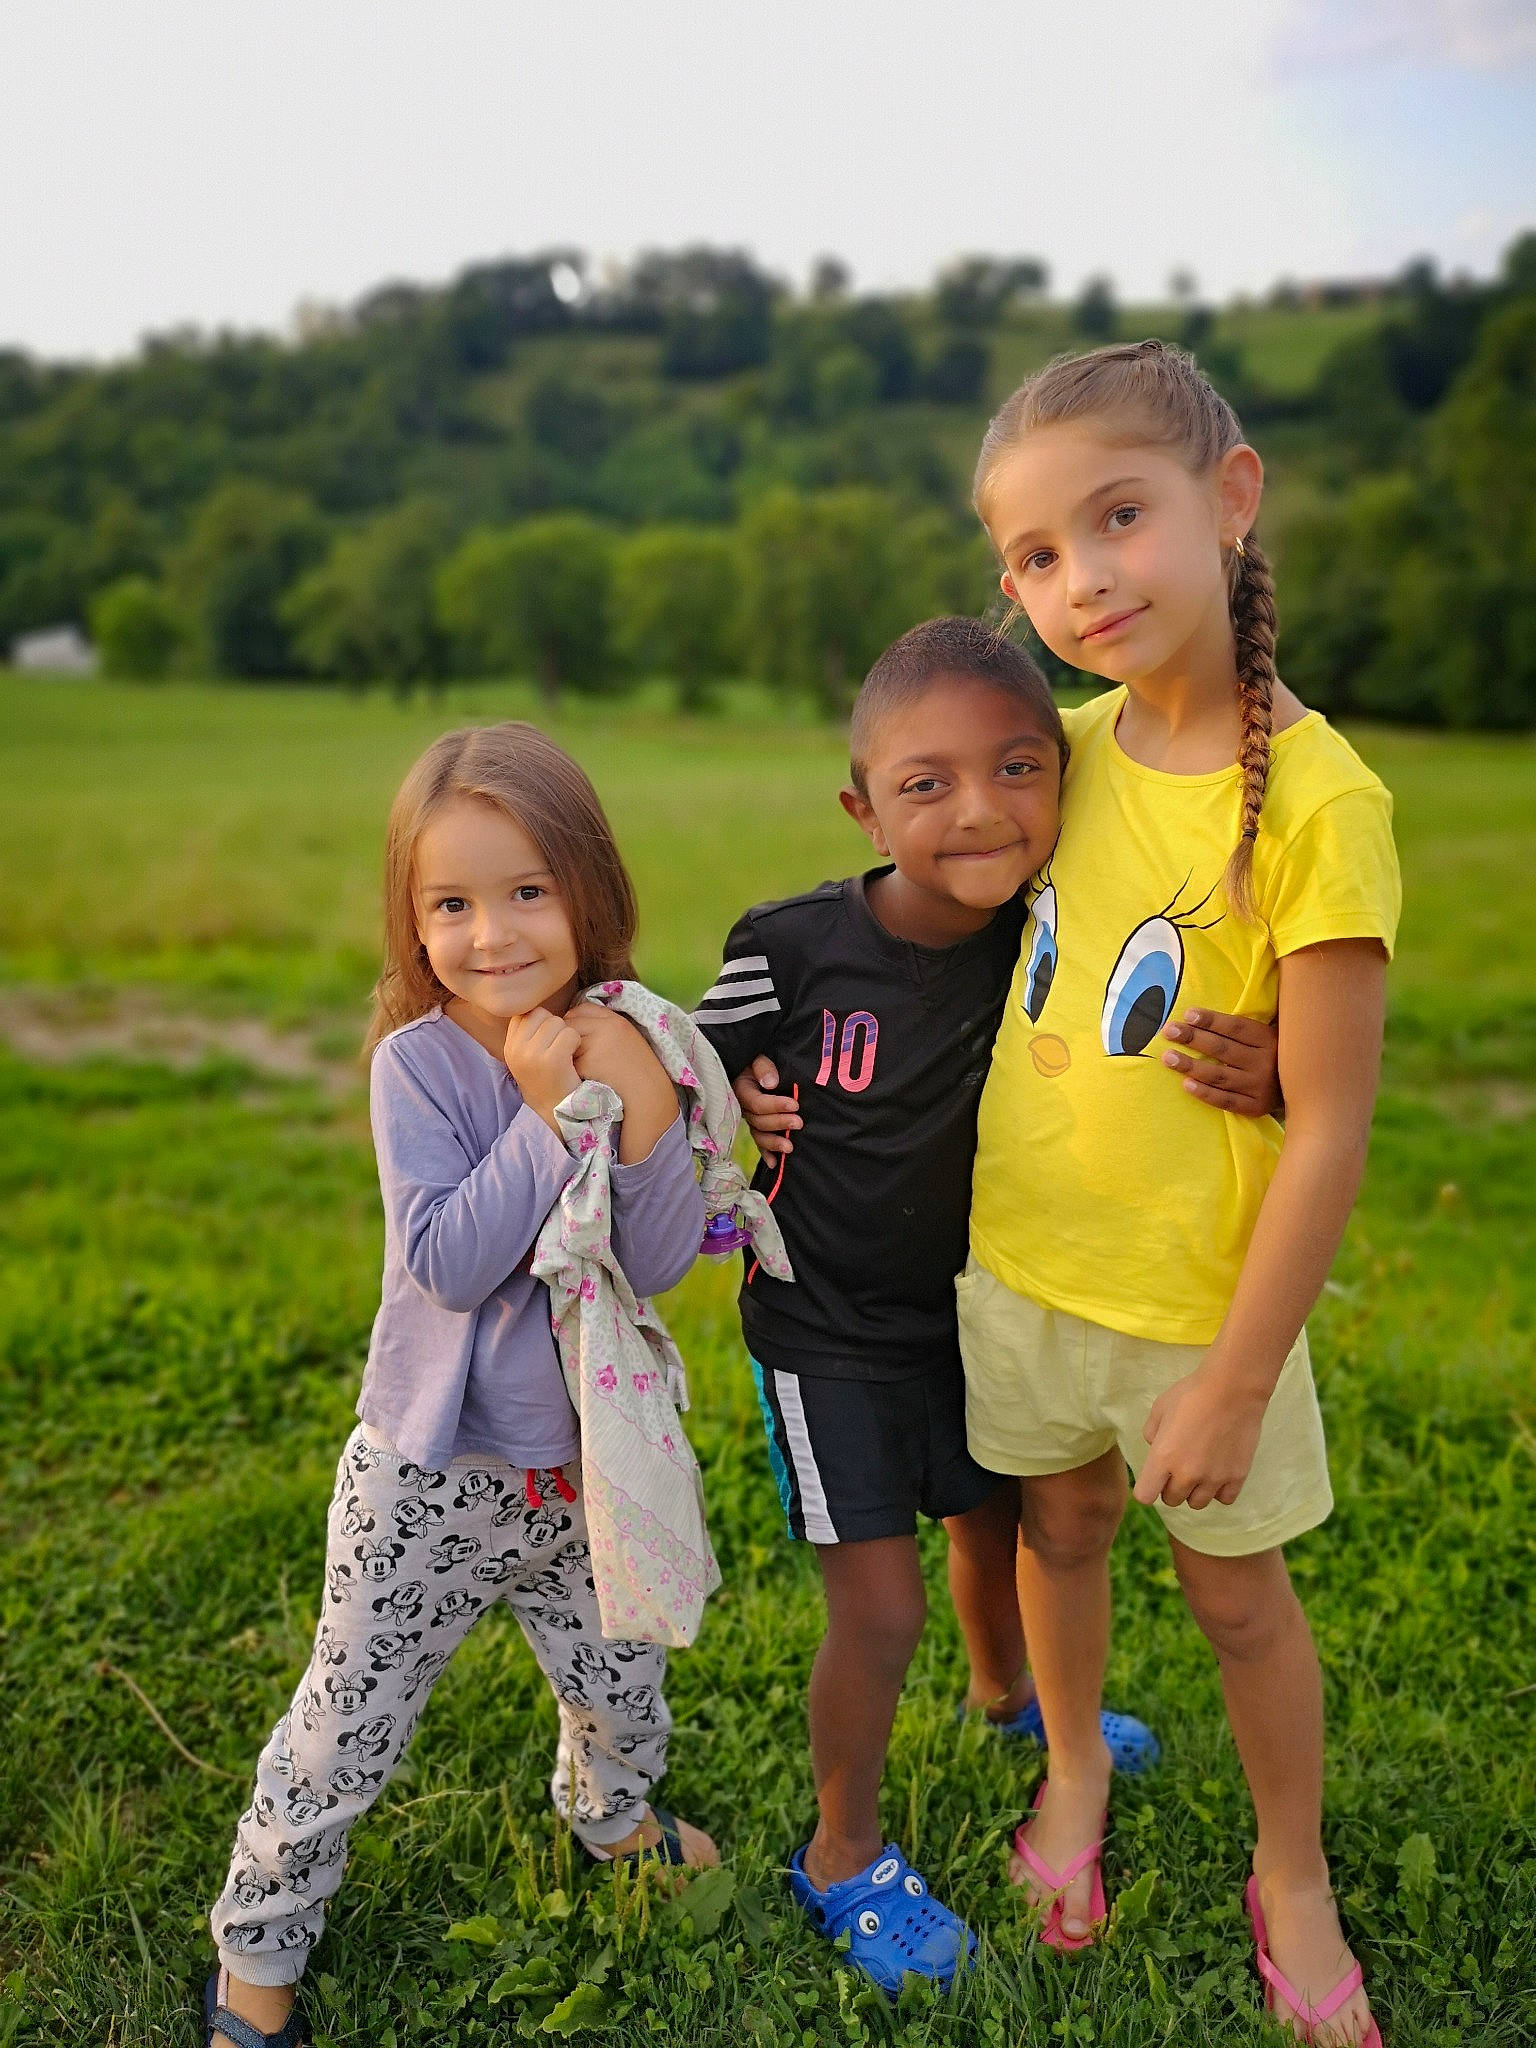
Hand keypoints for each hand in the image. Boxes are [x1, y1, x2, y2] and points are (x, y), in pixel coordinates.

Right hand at [503, 1007, 581, 1131]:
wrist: (555, 1111)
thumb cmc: (547, 1080)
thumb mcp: (527, 1057)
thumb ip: (527, 1034)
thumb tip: (536, 1007)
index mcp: (509, 1047)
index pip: (524, 1013)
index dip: (540, 1021)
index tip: (547, 1039)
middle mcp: (517, 1049)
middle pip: (541, 1014)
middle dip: (554, 1026)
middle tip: (558, 1047)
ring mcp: (533, 1055)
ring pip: (557, 1022)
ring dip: (567, 1035)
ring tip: (565, 1054)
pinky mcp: (553, 1060)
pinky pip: (570, 1034)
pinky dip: (576, 1043)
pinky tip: (572, 1058)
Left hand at [565, 1002, 677, 1162]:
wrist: (646, 1094)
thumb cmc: (638, 1071)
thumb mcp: (627, 1040)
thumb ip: (606, 1030)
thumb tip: (576, 1025)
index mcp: (617, 1020)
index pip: (584, 1008)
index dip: (575, 1020)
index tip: (576, 1035)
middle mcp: (606, 1026)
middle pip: (571, 1023)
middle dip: (568, 1037)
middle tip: (575, 1054)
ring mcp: (596, 1043)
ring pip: (566, 1042)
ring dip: (569, 1054)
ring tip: (584, 1068)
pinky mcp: (588, 1061)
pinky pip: (569, 1062)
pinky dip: (573, 1070)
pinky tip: (585, 1078)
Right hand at [733, 1055, 799, 1158]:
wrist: (753, 1067)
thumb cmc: (757, 1062)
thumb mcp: (758, 1058)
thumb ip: (763, 1067)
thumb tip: (771, 1083)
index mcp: (742, 1090)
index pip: (757, 1103)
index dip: (776, 1105)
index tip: (794, 1104)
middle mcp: (743, 1108)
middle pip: (759, 1121)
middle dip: (780, 1123)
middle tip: (799, 1123)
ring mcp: (750, 1119)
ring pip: (759, 1135)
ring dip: (774, 1143)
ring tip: (790, 1148)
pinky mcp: (757, 1127)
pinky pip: (759, 1143)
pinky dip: (766, 1154)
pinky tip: (775, 1164)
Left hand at [1133, 1366, 1267, 1510]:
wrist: (1232, 1388)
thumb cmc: (1192, 1393)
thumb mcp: (1160, 1408)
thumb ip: (1152, 1434)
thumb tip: (1156, 1449)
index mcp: (1163, 1457)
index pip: (1145, 1495)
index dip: (1147, 1488)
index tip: (1153, 1478)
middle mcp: (1186, 1474)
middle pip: (1171, 1500)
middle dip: (1171, 1486)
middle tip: (1179, 1466)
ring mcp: (1213, 1478)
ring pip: (1197, 1503)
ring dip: (1194, 1490)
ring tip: (1200, 1469)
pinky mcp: (1236, 1477)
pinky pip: (1224, 1499)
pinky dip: (1220, 1490)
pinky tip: (1219, 1472)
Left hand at [1160, 1008, 1280, 1116]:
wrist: (1305, 1088)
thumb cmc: (1274, 1055)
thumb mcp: (1268, 1035)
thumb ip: (1244, 1027)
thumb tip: (1202, 1014)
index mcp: (1269, 1039)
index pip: (1235, 1028)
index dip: (1210, 1020)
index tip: (1187, 1014)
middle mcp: (1266, 1063)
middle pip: (1223, 1049)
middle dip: (1193, 1038)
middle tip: (1168, 1031)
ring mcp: (1260, 1087)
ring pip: (1220, 1075)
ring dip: (1191, 1066)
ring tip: (1168, 1057)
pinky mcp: (1255, 1107)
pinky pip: (1225, 1100)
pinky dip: (1205, 1093)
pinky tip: (1186, 1084)